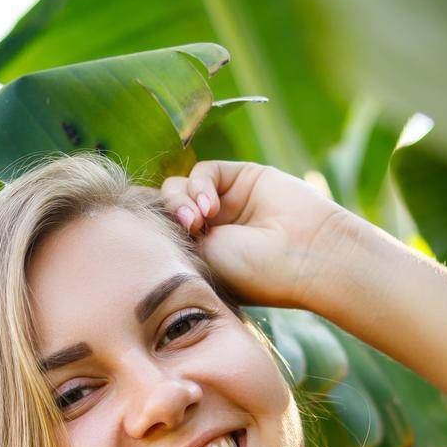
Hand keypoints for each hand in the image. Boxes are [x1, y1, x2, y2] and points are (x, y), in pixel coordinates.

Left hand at [157, 160, 356, 309]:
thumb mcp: (202, 262)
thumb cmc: (256, 275)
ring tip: (199, 220)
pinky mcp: (241, 177)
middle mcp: (212, 227)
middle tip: (187, 228)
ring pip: (182, 185)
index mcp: (202, 254)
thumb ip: (173, 238)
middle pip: (167, 205)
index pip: (163, 229)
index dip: (149, 224)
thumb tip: (140, 215)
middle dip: (168, 213)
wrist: (306, 257)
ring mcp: (227, 202)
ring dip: (182, 199)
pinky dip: (200, 184)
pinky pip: (204, 170)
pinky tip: (211, 206)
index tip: (140, 232)